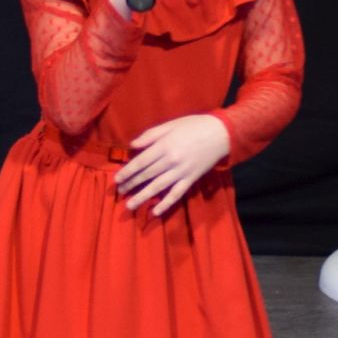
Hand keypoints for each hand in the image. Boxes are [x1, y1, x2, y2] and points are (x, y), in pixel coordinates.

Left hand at [115, 115, 230, 215]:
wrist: (220, 134)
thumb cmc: (194, 126)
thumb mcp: (170, 125)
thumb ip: (150, 135)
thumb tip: (132, 145)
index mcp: (164, 146)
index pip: (141, 162)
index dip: (127, 172)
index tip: (117, 180)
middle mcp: (171, 161)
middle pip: (147, 175)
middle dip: (131, 185)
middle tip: (120, 192)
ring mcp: (181, 172)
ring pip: (158, 187)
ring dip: (143, 197)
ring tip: (130, 205)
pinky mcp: (191, 179)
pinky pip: (176, 194)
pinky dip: (166, 204)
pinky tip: (155, 212)